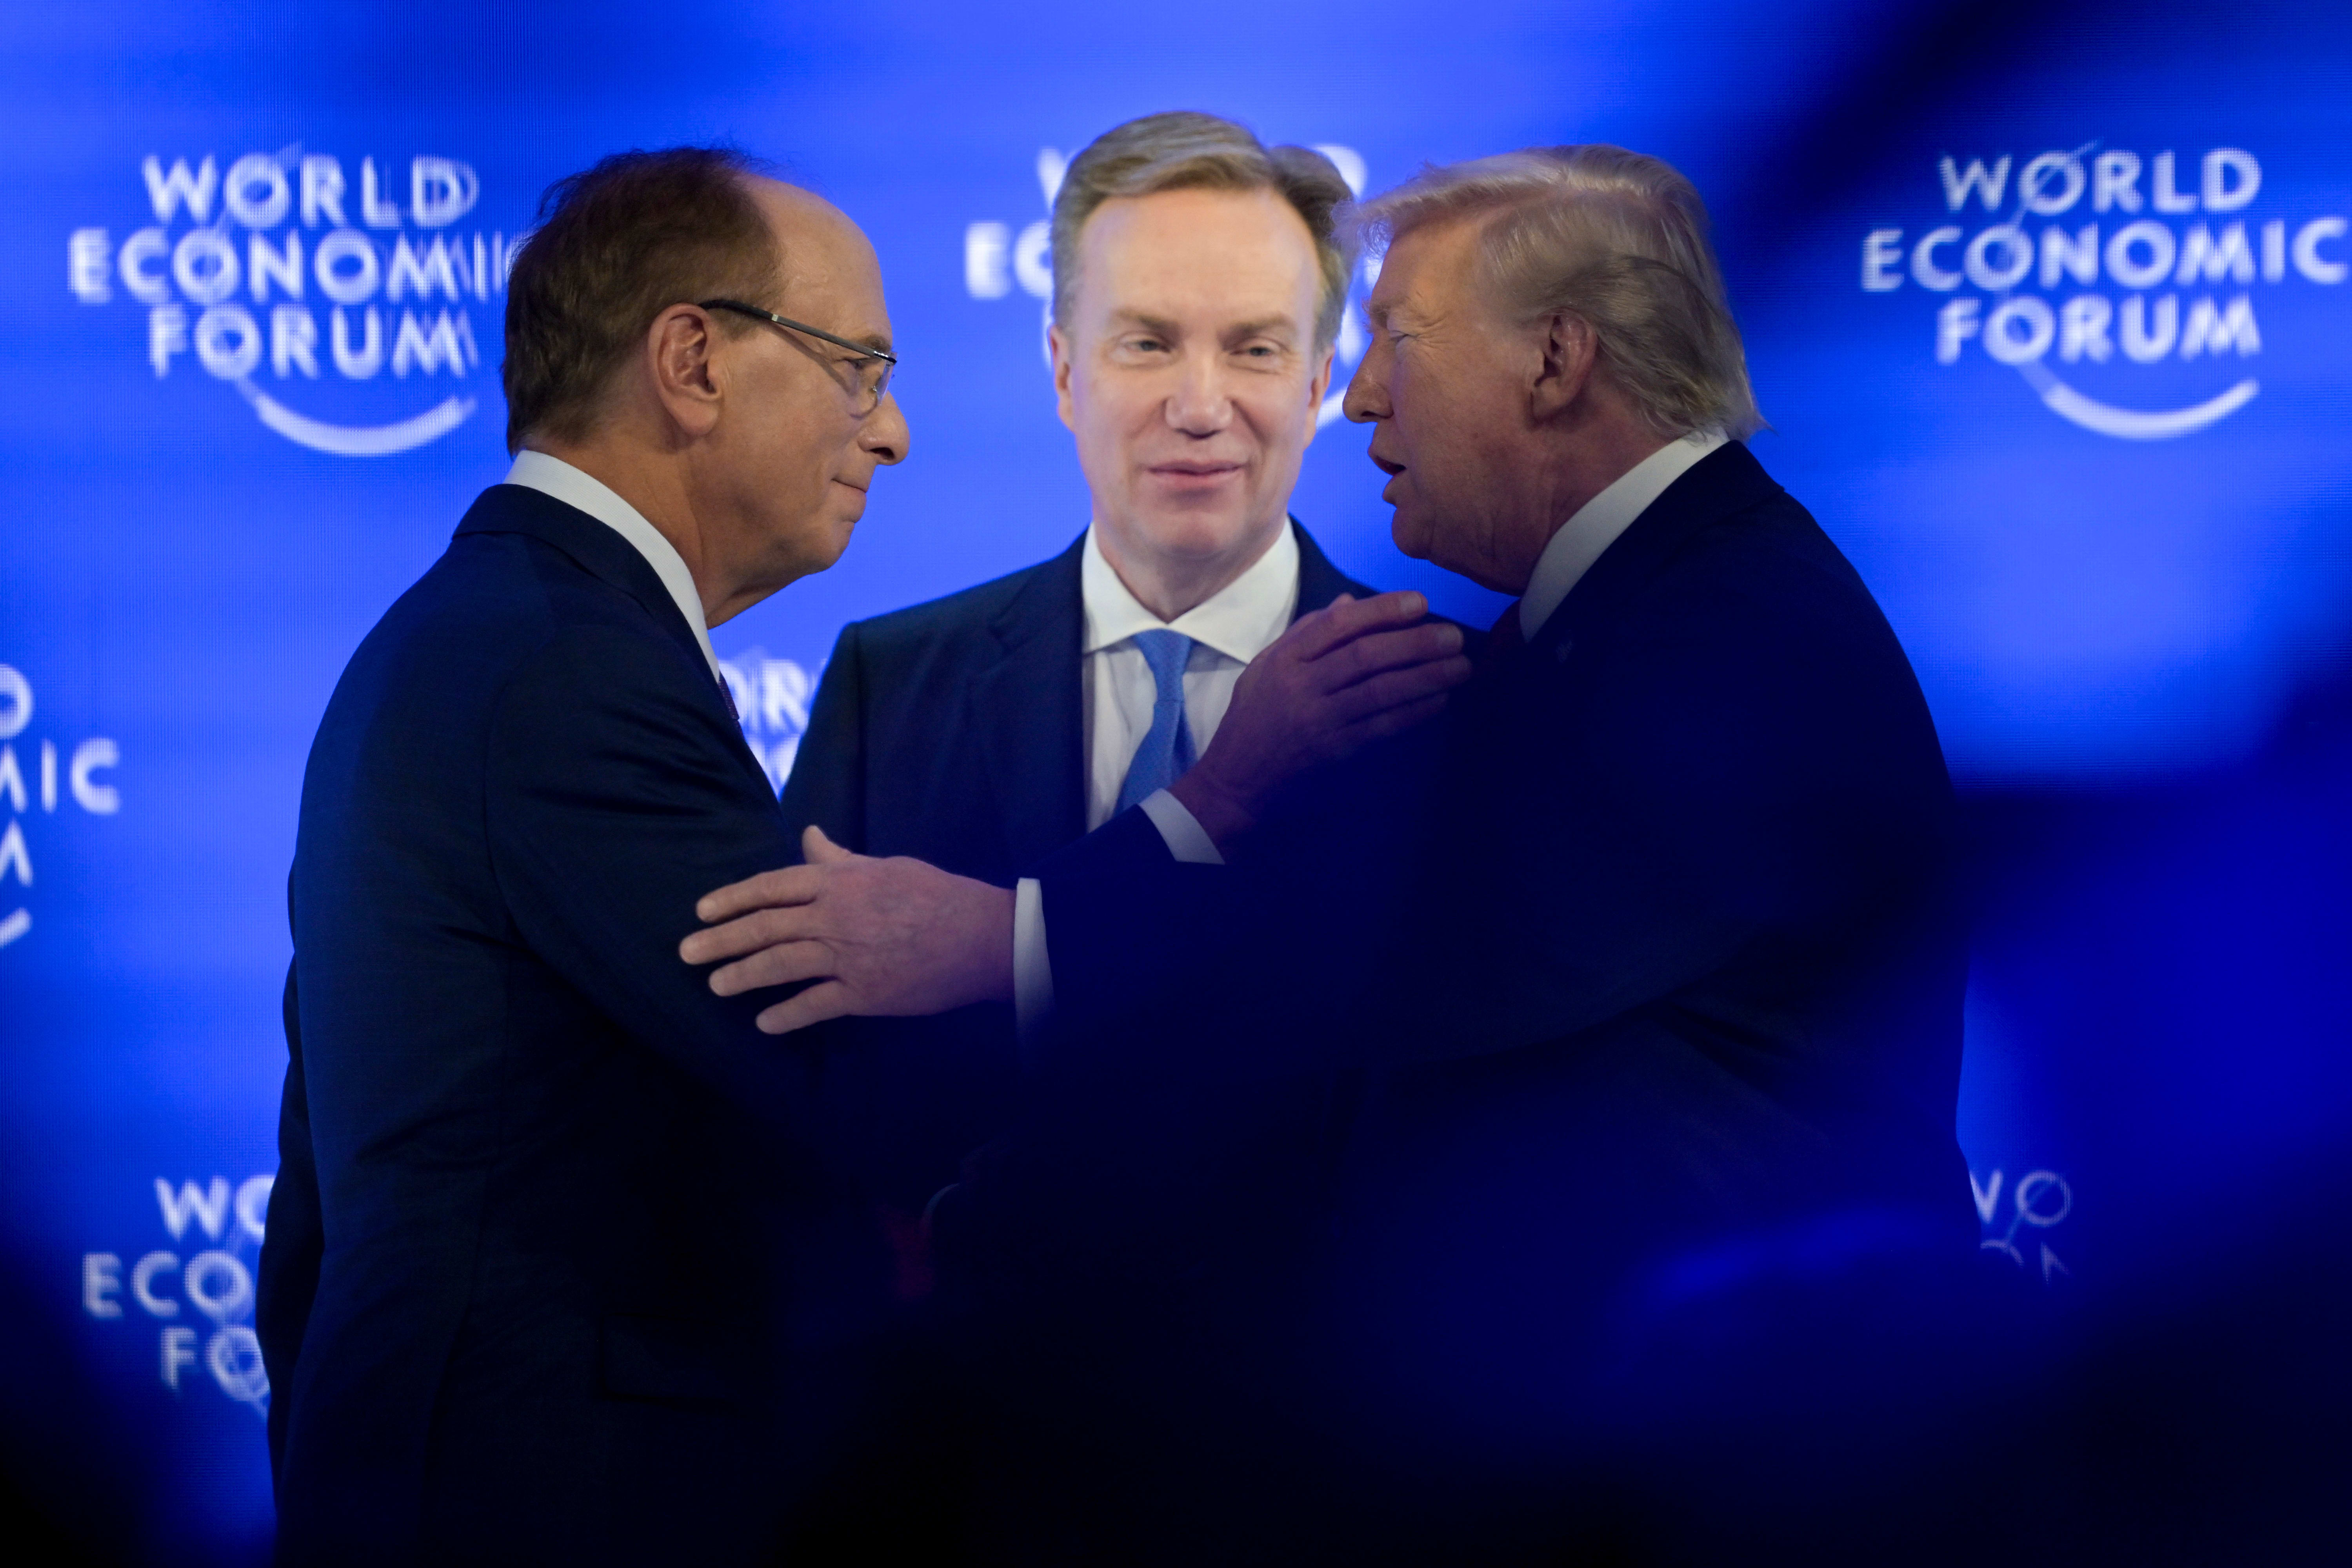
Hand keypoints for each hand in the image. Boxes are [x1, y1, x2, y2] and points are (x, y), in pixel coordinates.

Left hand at [678, 826, 1015, 1033]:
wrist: (981, 935)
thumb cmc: (935, 894)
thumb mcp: (884, 866)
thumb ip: (839, 859)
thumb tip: (809, 837)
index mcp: (839, 881)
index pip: (771, 886)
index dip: (732, 899)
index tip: (702, 910)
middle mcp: (835, 916)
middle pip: (764, 926)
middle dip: (721, 940)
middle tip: (687, 953)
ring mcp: (847, 955)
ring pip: (779, 965)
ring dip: (742, 976)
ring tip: (715, 986)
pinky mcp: (863, 992)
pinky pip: (814, 1005)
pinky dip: (786, 1015)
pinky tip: (764, 1023)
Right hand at [1170, 591, 1469, 846]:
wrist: (1232, 782)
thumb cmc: (1251, 721)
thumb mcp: (1265, 668)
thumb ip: (1305, 634)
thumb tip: (1348, 601)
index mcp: (1284, 660)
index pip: (1337, 624)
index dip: (1381, 610)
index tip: (1420, 602)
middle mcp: (1300, 686)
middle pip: (1364, 656)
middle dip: (1415, 642)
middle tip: (1455, 635)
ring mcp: (1317, 721)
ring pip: (1378, 691)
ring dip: (1425, 677)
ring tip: (1461, 667)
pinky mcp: (1332, 753)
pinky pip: (1380, 728)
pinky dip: (1412, 713)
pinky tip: (1439, 702)